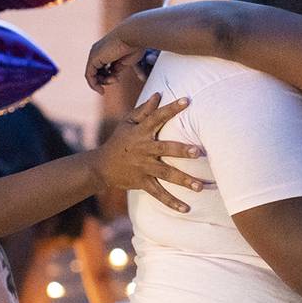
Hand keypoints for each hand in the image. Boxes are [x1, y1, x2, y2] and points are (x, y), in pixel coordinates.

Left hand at [87, 30, 146, 93]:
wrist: (133, 36)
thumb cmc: (134, 46)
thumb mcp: (125, 61)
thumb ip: (117, 68)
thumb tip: (113, 75)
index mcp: (106, 50)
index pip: (102, 66)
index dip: (108, 75)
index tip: (116, 79)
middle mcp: (98, 51)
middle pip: (97, 71)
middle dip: (105, 79)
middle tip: (116, 80)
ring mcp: (95, 54)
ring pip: (92, 74)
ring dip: (102, 82)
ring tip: (113, 80)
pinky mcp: (93, 58)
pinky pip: (89, 75)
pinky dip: (93, 84)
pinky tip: (101, 90)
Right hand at [89, 93, 204, 212]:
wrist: (101, 166)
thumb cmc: (119, 140)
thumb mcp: (127, 123)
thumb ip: (144, 110)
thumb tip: (158, 94)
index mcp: (141, 132)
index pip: (157, 117)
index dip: (171, 108)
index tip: (186, 100)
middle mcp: (144, 149)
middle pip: (165, 149)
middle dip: (181, 151)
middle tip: (198, 152)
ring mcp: (144, 167)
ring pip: (165, 173)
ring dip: (183, 180)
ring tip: (200, 186)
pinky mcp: (143, 182)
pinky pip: (158, 194)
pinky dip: (172, 202)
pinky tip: (186, 209)